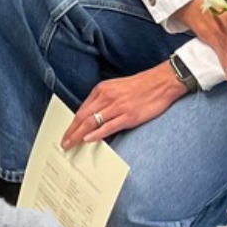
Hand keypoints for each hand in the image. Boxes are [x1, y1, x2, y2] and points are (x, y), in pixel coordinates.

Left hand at [62, 65, 188, 148]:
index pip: (82, 109)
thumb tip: (93, 117)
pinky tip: (88, 140)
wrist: (162, 82)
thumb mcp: (117, 88)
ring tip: (71, 145)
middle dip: (71, 132)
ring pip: (92, 122)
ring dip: (78, 135)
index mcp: (103, 89)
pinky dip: (96, 134)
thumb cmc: (142, 86)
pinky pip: (108, 126)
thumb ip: (104, 100)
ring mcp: (118, 107)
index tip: (67, 133)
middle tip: (64, 143)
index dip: (72, 123)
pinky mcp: (129, 116)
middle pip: (83, 117)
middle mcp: (107, 97)